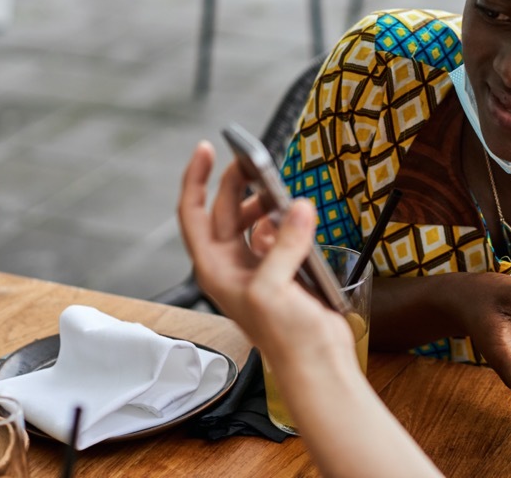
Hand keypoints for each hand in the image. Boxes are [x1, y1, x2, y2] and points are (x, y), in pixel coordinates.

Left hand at [176, 142, 352, 373]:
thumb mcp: (273, 288)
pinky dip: (284, 220)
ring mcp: (255, 267)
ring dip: (264, 203)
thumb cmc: (285, 338)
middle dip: (237, 184)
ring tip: (280, 195)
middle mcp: (230, 265)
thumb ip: (282, 244)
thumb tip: (297, 209)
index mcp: (214, 269)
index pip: (193, 214)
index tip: (207, 149)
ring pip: (250, 220)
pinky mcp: (281, 269)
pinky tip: (295, 219)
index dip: (196, 179)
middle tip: (255, 162)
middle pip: (223, 210)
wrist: (316, 361)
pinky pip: (275, 232)